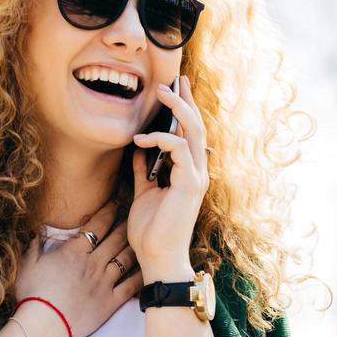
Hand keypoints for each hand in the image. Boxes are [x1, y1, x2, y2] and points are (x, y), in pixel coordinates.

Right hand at [12, 199, 143, 336]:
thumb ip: (35, 245)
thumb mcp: (28, 265)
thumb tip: (38, 231)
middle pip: (116, 238)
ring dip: (135, 245)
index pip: (96, 225)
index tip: (117, 202)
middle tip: (135, 215)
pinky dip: (141, 276)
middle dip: (126, 223)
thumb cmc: (32, 295)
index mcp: (74, 252)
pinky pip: (131, 286)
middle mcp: (93, 263)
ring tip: (142, 238)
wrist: (43, 325)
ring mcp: (104, 282)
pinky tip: (148, 268)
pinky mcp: (110, 302)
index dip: (109, 211)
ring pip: (126, 258)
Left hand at [128, 74, 208, 273]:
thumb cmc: (152, 232)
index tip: (175, 88)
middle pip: (196, 126)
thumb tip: (138, 150)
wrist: (158, 258)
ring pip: (193, 131)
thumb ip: (145, 171)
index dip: (184, 109)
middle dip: (185, 99)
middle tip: (174, 78)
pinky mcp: (190, 184)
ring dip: (177, 108)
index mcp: (189, 172)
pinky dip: (160, 139)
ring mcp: (196, 177)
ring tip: (160, 91)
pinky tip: (140, 139)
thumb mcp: (144, 193)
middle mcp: (197, 171)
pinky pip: (178, 149)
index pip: (189, 134)